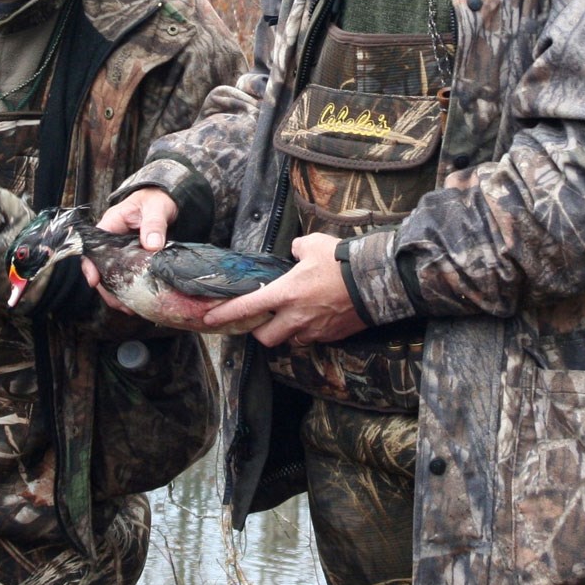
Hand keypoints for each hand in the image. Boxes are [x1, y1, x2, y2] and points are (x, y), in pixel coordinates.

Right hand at [86, 189, 177, 299]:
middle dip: (107, 288)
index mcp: (111, 224)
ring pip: (113, 275)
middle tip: (120, 304)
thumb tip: (152, 244)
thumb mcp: (156, 208)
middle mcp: (112, 240)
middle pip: (101, 267)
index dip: (90, 266)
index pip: (93, 248)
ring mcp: (122, 250)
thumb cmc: (157, 199)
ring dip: (119, 292)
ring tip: (131, 308)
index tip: (94, 281)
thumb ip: (154, 224)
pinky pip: (127, 275)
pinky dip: (131, 288)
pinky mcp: (133, 258)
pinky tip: (139, 300)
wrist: (168, 198)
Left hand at [203, 233, 366, 347]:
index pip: (246, 307)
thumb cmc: (341, 260)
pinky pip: (312, 339)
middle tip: (263, 320)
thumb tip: (295, 251)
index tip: (209, 318)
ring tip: (293, 317)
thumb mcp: (313, 244)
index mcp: (285, 293)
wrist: (374, 281)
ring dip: (287, 332)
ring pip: (290, 340)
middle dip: (260, 331)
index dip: (224, 314)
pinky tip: (316, 317)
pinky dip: (309, 331)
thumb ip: (297, 248)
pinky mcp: (331, 336)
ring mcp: (314, 329)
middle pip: (265, 338)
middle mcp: (295, 317)